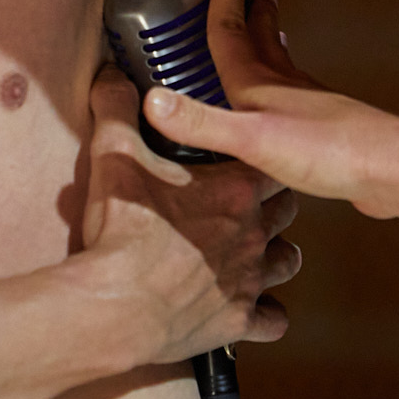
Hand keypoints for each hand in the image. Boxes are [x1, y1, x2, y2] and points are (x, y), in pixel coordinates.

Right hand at [81, 66, 299, 363]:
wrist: (117, 307)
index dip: (265, 162)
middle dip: (273, 206)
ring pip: (286, 262)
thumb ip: (117, 110)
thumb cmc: (122, 232)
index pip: (272, 167)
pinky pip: (272, 320)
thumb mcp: (116, 156)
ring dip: (276, 255)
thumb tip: (112, 76)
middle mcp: (252, 233)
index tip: (252, 160)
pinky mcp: (238, 321)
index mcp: (235, 191)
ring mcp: (249, 280)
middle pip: (286, 212)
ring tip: (259, 253)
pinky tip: (256, 310)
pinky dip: (267, 314)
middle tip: (251, 204)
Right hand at [145, 0, 398, 217]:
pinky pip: (298, 99)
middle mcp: (284, 88)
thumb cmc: (328, 153)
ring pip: (282, 65)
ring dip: (272, 41)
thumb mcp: (252, 141)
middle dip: (253, 9)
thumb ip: (201, 123)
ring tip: (272, 28)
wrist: (391, 171)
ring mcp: (309, 108)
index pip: (232, 30)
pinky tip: (291, 104)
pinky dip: (287, 87)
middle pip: (262, 38)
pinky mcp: (326, 133)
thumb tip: (151, 102)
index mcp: (258, 85)